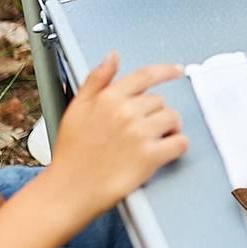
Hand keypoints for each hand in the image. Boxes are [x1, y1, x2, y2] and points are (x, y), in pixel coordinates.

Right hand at [48, 52, 187, 218]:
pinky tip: (167, 151)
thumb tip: (113, 56)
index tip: (177, 70)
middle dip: (155, 114)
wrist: (67, 191)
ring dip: (169, 129)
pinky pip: (179, 143)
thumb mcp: (77, 108)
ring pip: (172, 119)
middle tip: (143, 130)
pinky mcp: (149, 157)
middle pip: (160, 102)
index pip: (146, 75)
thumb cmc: (71, 154)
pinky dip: (178, 146)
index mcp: (110, 98)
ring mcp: (139, 134)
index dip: (166, 71)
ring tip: (155, 140)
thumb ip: (96, 79)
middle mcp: (126, 112)